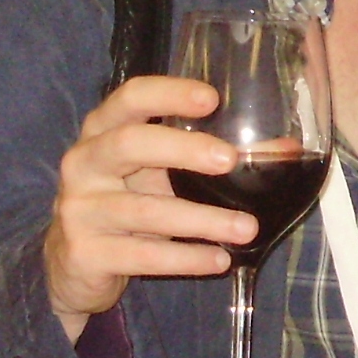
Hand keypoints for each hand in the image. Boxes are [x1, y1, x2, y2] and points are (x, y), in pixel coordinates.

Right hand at [40, 75, 259, 336]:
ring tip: (246, 227)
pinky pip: (142, 255)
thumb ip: (206, 157)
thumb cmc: (127, 200)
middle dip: (183, 150)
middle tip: (230, 160)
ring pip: (144, 211)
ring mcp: (79, 210)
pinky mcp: (85, 254)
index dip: (169, 93)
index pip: (130, 97)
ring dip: (201, 219)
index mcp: (102, 130)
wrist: (72, 264)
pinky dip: (185, 259)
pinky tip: (218, 260)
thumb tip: (286, 150)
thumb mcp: (158, 172)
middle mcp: (84, 163)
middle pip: (129, 145)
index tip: (212, 99)